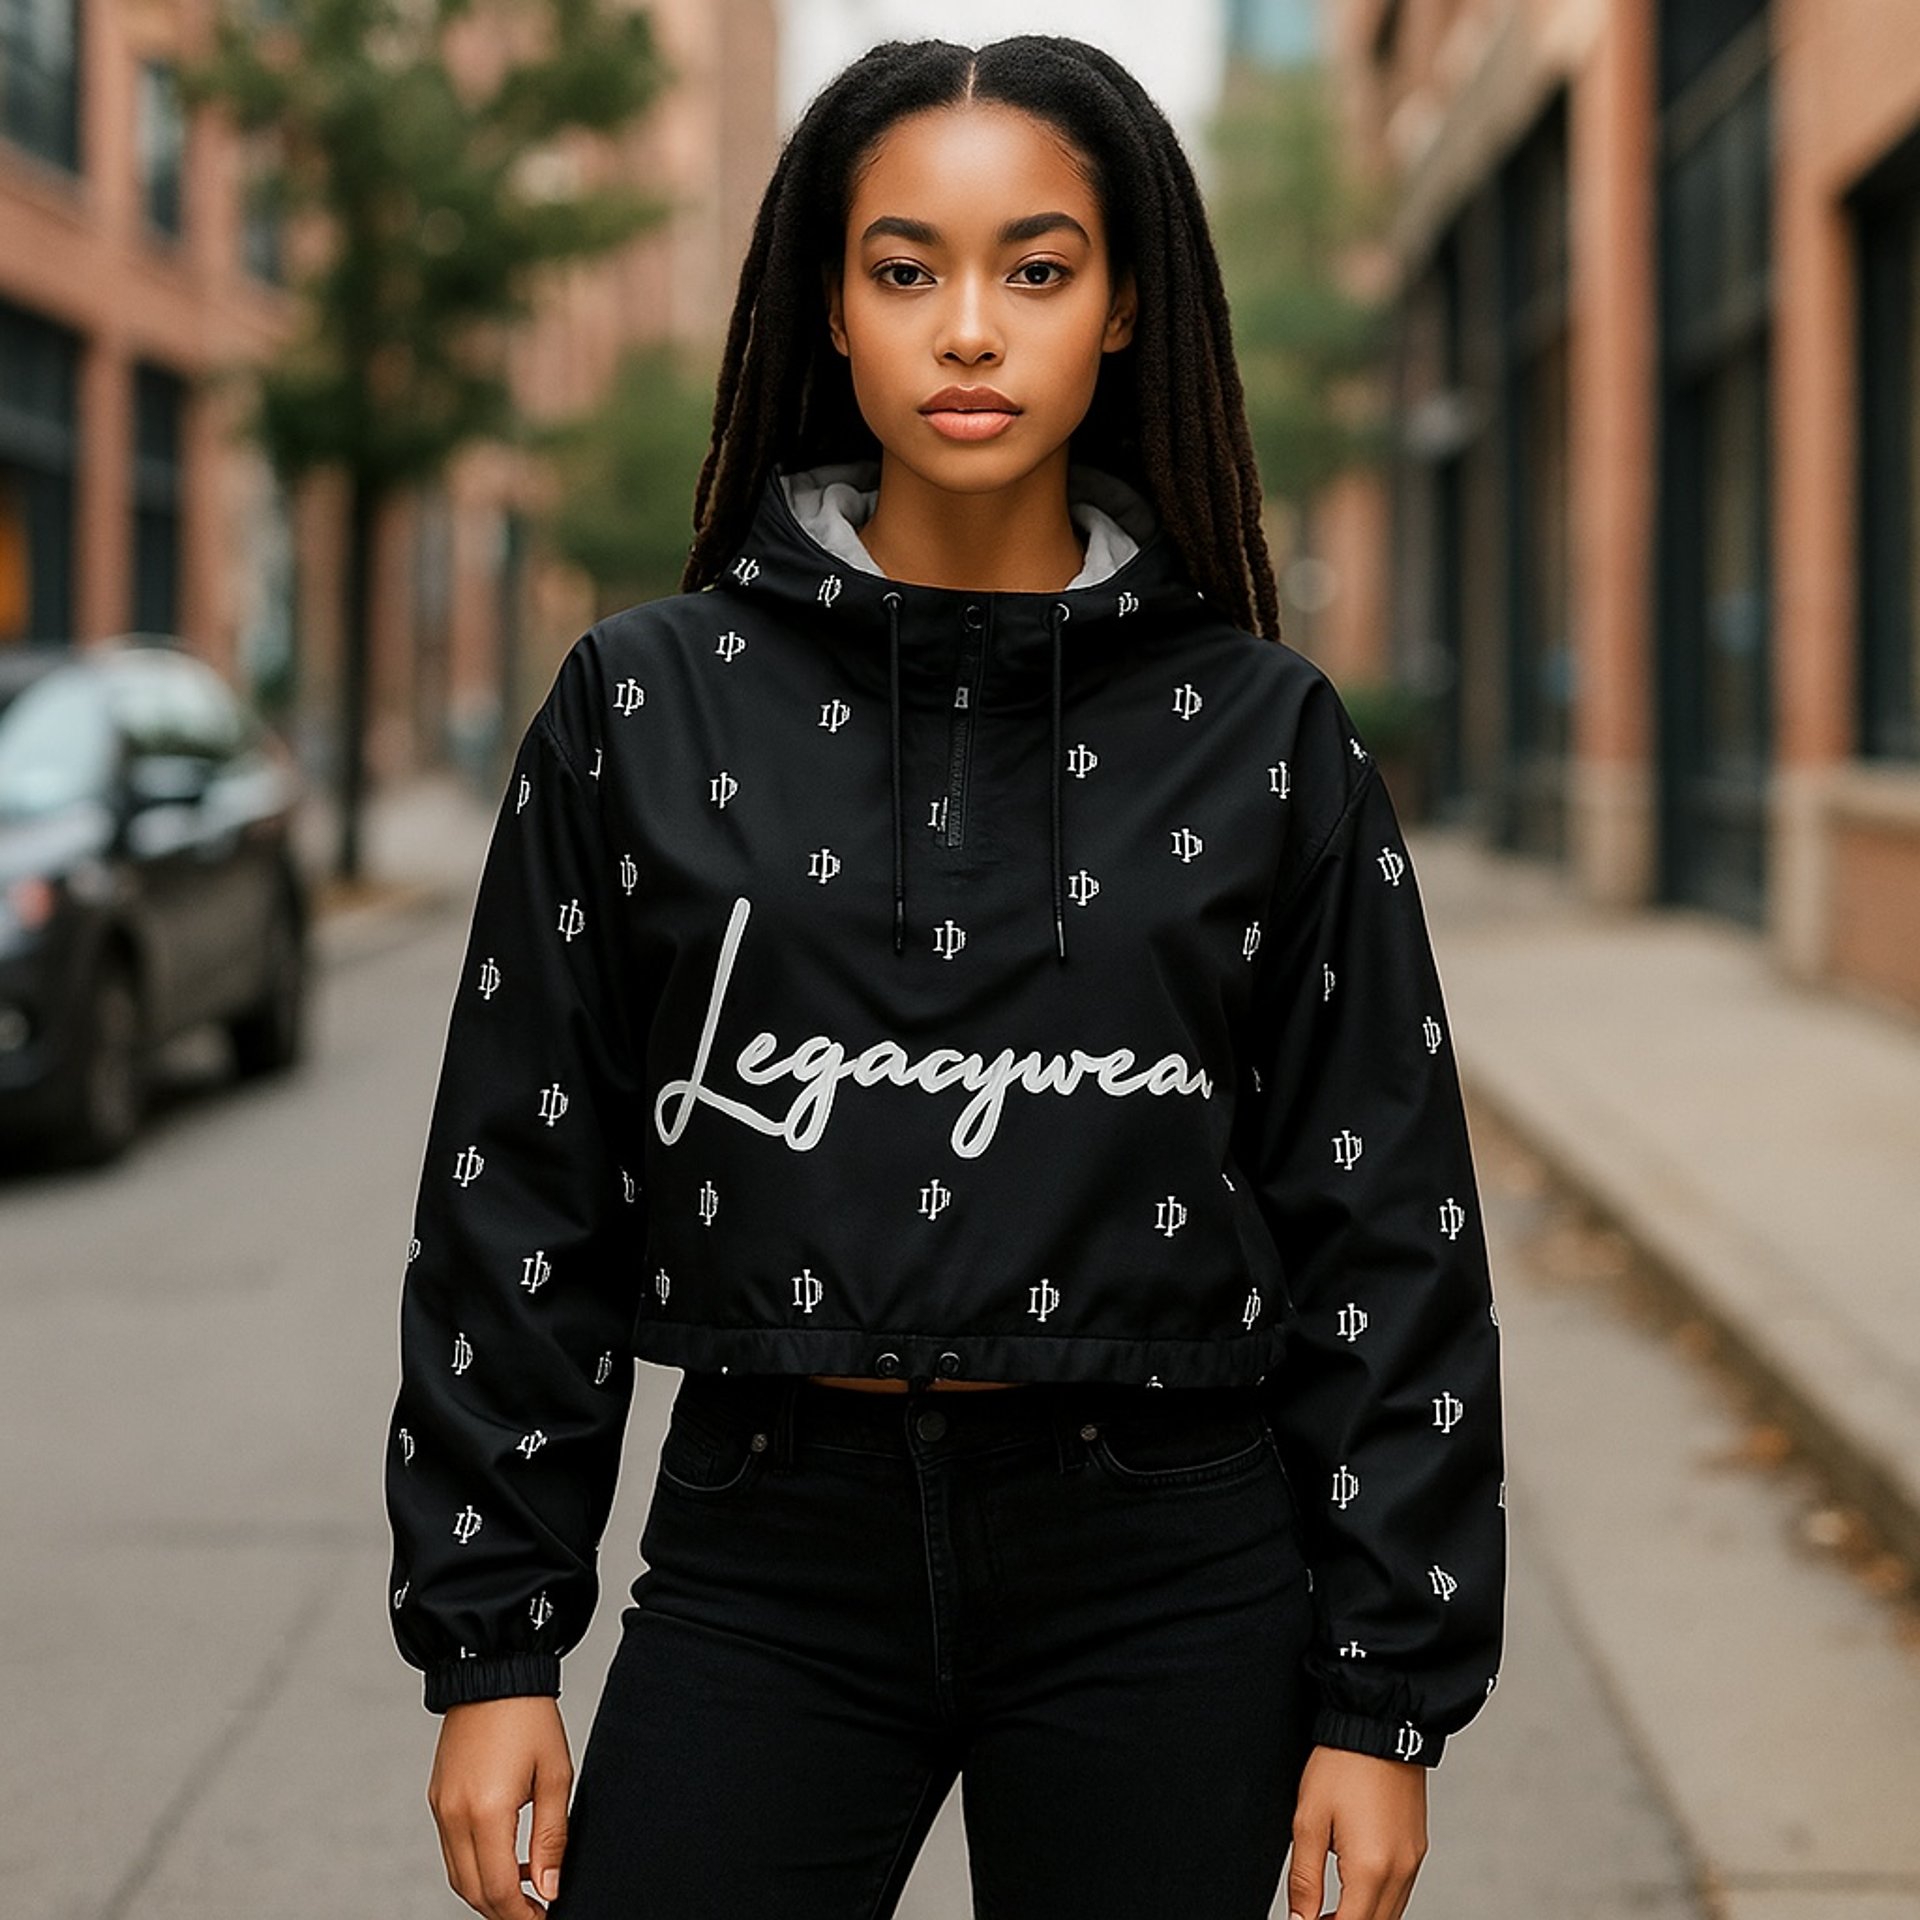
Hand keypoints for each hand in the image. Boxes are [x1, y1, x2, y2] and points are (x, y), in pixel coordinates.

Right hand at [427, 1694, 573, 1918]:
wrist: (493, 1673)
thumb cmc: (530, 1718)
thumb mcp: (555, 1774)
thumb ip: (552, 1836)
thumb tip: (550, 1887)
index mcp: (486, 1811)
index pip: (498, 1889)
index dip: (522, 1915)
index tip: (545, 1918)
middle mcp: (455, 1815)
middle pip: (473, 1891)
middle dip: (503, 1911)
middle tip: (536, 1911)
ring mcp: (441, 1808)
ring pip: (457, 1875)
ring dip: (487, 1892)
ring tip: (525, 1890)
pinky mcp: (437, 1798)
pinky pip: (451, 1850)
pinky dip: (474, 1866)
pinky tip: (504, 1858)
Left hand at [1287, 1743, 1427, 1919]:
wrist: (1378, 1726)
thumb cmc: (1341, 1766)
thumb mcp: (1309, 1820)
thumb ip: (1304, 1879)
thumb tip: (1299, 1918)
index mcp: (1371, 1869)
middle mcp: (1400, 1872)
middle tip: (1312, 1916)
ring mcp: (1413, 1861)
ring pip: (1391, 1914)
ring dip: (1362, 1917)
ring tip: (1329, 1909)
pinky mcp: (1418, 1849)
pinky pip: (1400, 1892)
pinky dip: (1378, 1902)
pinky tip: (1354, 1890)